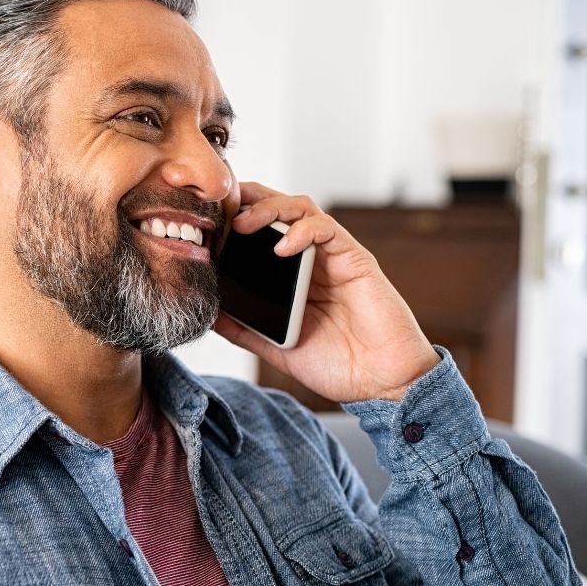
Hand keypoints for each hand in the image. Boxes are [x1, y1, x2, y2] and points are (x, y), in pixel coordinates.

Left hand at [212, 182, 438, 403]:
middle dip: (247, 201)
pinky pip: (327, 229)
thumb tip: (209, 315)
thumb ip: (245, 329)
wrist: (382, 384)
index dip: (234, 219)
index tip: (204, 223)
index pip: (260, 231)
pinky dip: (303, 230)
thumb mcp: (276, 347)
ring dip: (269, 208)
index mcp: (290, 275)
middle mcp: (311, 259)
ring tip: (243, 223)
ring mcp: (333, 256)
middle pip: (278, 209)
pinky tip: (283, 245)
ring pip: (301, 208)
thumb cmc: (337, 365)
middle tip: (219, 209)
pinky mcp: (355, 259)